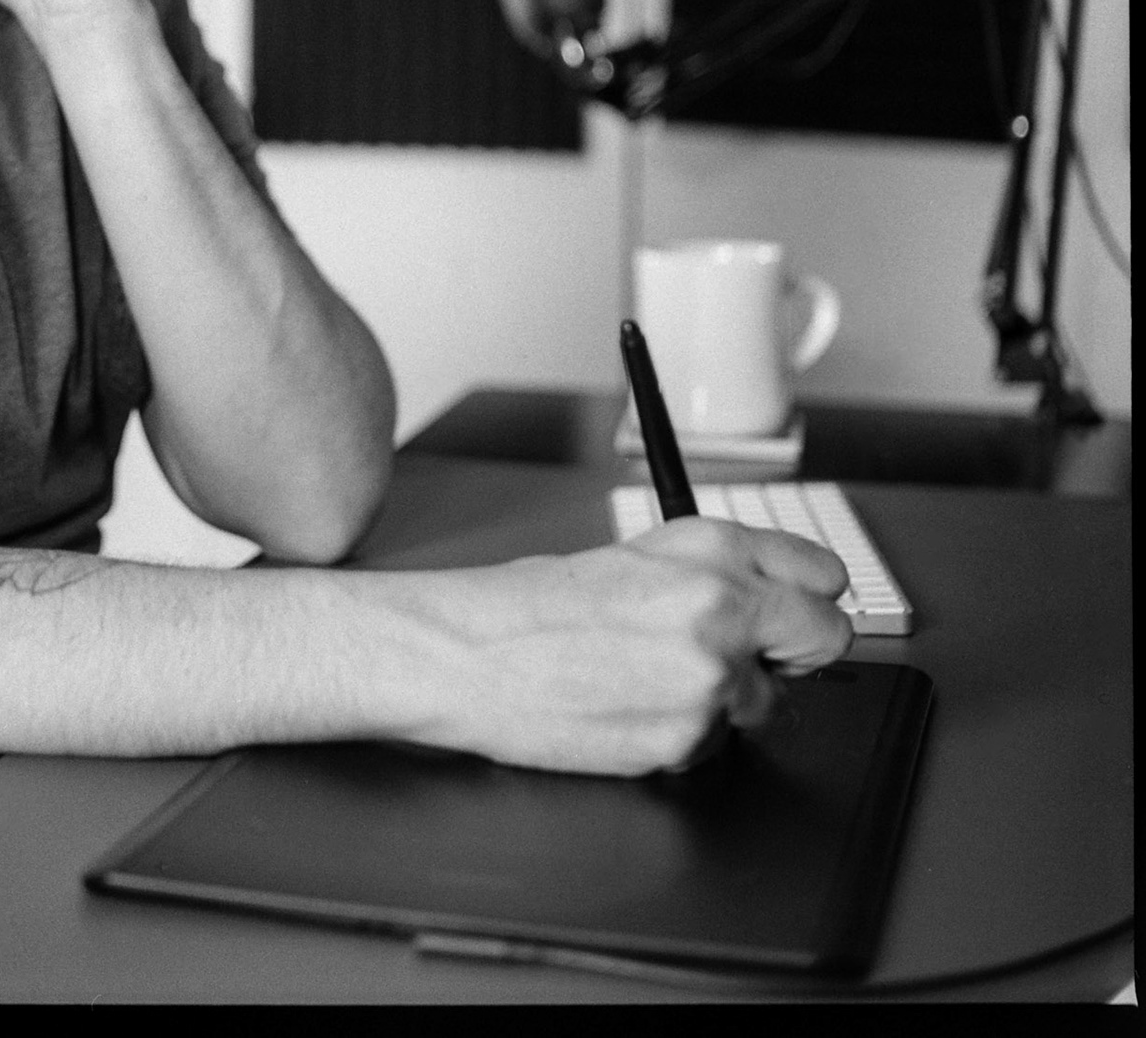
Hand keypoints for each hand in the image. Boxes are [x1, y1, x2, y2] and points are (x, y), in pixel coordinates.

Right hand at [407, 518, 851, 775]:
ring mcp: (709, 678)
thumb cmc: (527, 605)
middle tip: (744, 654)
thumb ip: (710, 572)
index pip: (823, 575)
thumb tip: (770, 600)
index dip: (807, 598)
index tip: (794, 611)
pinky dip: (679, 734)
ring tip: (646, 678)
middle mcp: (720, 605)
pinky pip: (712, 744)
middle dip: (790, 650)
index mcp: (706, 547)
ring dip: (722, 698)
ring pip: (763, 702)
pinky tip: (626, 707)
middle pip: (826, 638)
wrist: (465, 653)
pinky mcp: (687, 741)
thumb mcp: (629, 557)